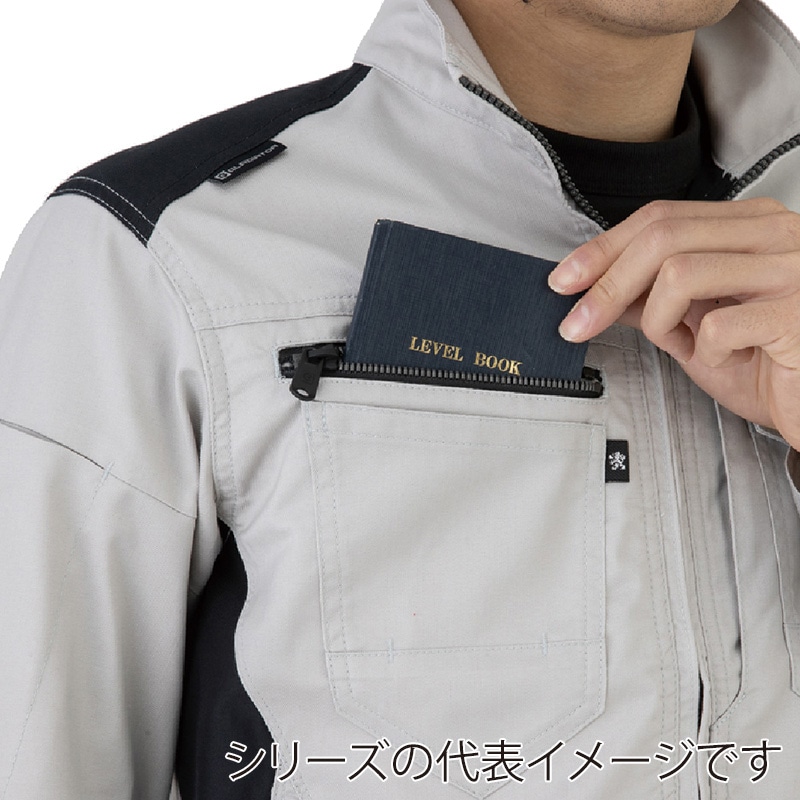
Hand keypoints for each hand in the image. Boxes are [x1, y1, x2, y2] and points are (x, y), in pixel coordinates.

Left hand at [548, 198, 799, 449]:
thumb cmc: (771, 364)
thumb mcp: (697, 328)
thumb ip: (653, 302)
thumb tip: (597, 291)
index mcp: (750, 227)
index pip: (660, 218)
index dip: (602, 249)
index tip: (564, 280)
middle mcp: (774, 235)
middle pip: (661, 237)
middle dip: (606, 285)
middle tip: (578, 323)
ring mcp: (791, 269)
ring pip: (679, 273)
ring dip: (658, 320)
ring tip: (681, 343)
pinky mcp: (796, 312)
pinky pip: (717, 326)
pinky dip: (705, 352)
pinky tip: (728, 359)